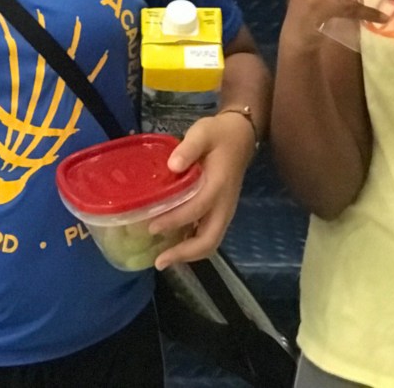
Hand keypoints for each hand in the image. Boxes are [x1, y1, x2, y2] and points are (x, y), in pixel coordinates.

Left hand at [147, 110, 256, 268]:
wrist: (240, 136)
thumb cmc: (218, 134)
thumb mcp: (203, 132)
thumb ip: (189, 147)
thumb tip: (173, 166)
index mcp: (219, 184)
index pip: (197, 209)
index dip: (175, 220)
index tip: (152, 226)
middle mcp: (224, 203)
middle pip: (210, 240)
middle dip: (185, 253)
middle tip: (159, 261)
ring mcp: (225, 210)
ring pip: (210, 242)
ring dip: (188, 254)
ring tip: (163, 259)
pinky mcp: (221, 212)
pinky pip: (208, 236)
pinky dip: (192, 246)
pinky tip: (173, 245)